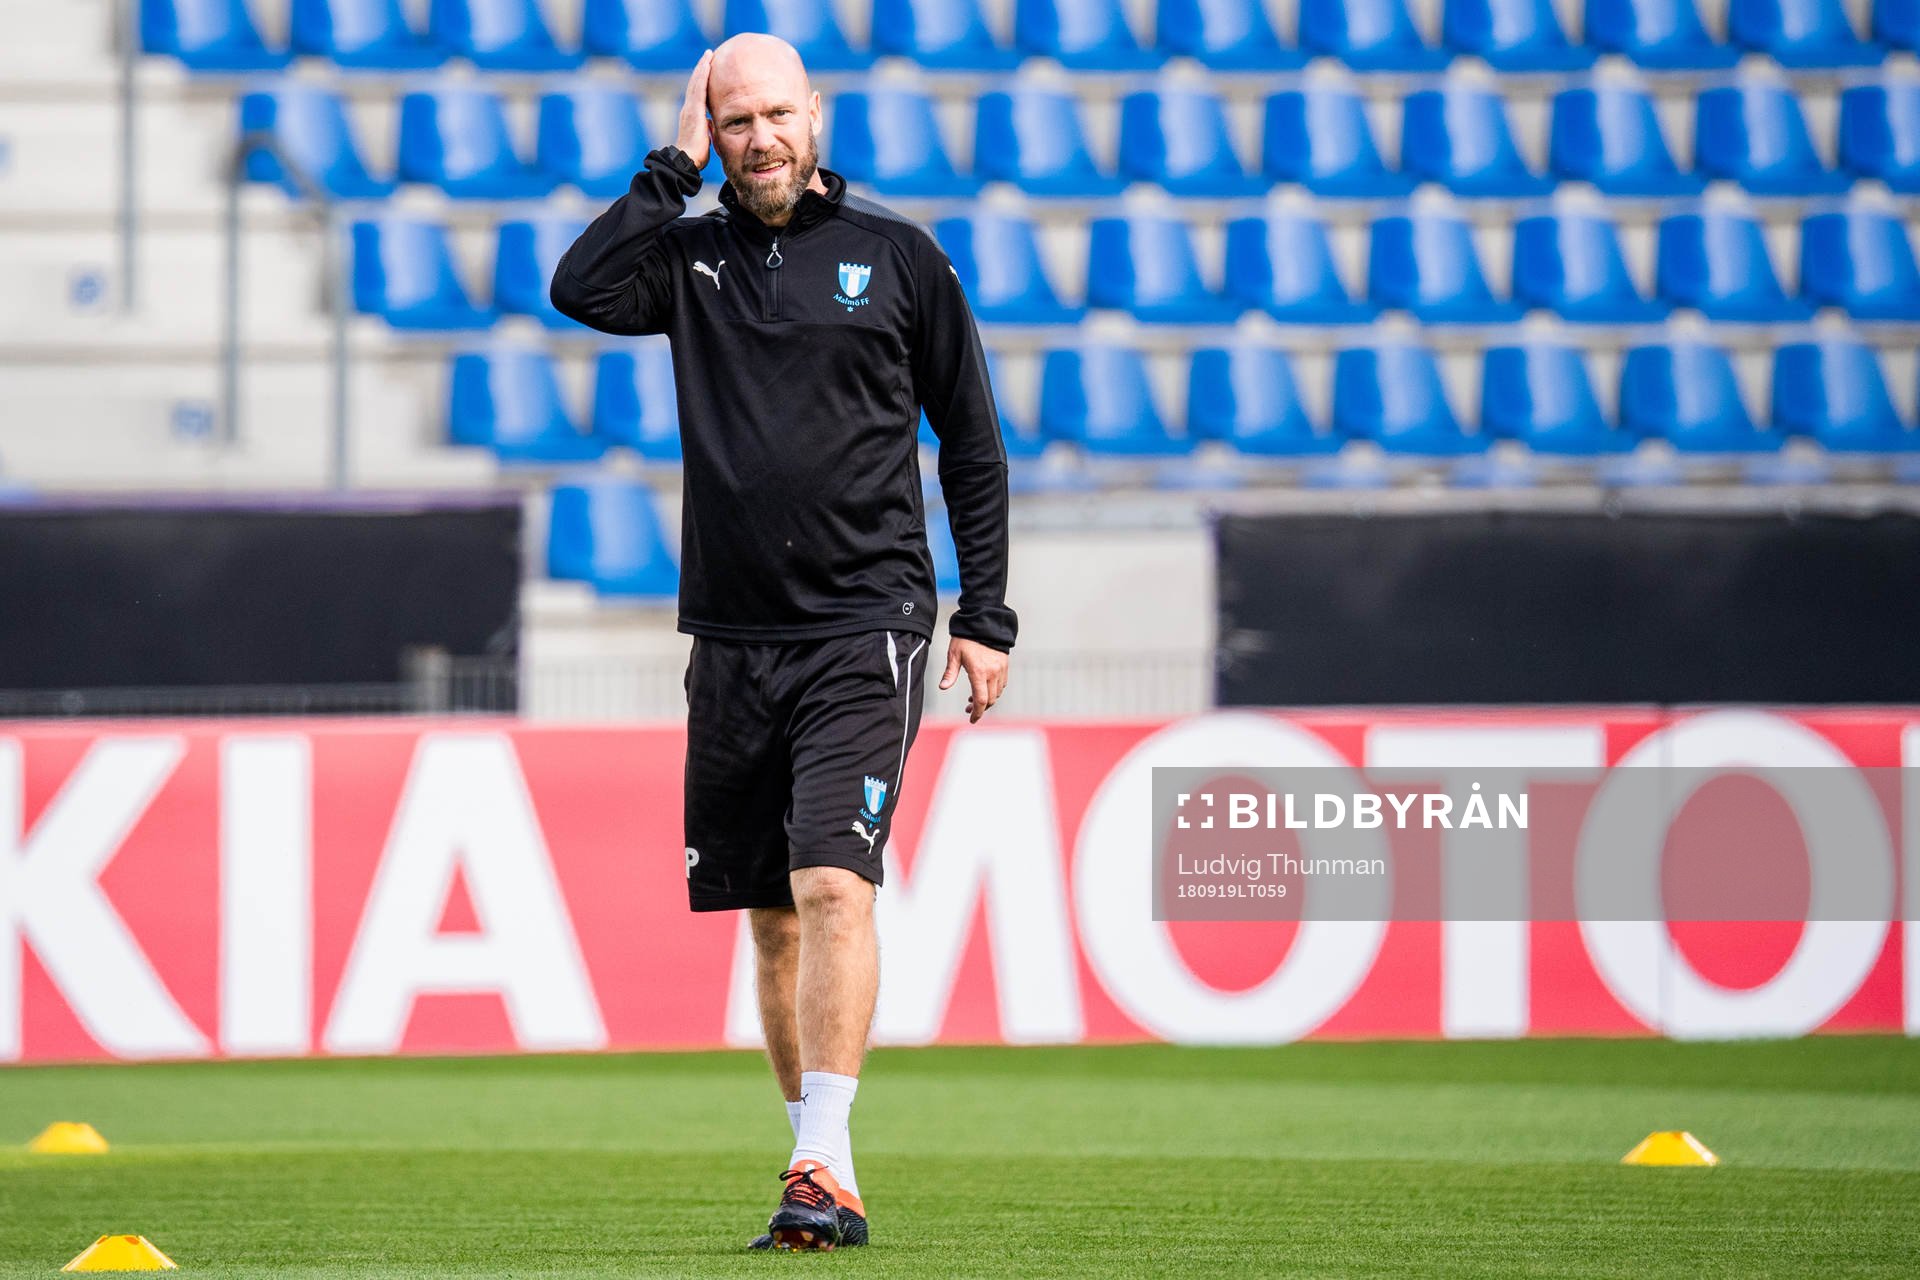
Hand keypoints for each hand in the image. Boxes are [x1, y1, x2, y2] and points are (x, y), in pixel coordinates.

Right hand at [676, 49, 714, 167]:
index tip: (707, 69)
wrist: (686, 160)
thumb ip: (706, 128)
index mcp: (691, 115)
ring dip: (702, 67)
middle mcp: (688, 109)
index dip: (702, 80)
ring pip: (696, 82)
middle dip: (701, 69)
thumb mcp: (704, 138)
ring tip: (708, 54)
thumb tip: (711, 123)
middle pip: (695, 83)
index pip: (697, 93)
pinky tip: (707, 64)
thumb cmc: (695, 155)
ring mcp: (690, 108)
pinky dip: (702, 75)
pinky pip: (699, 87)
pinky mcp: (694, 109)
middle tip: (708, 55)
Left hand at [939, 637, 1008, 723]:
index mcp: (978, 672)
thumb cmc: (966, 639)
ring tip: (974, 697)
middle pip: (990, 700)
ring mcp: (1000, 669)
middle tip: (968, 708)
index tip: (972, 719)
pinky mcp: (1005, 665)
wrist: (984, 623)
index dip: (977, 713)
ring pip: (997, 693)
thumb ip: (950, 673)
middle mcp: (992, 672)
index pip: (980, 700)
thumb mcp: (954, 655)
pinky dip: (994, 691)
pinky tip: (984, 687)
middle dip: (980, 708)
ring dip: (987, 700)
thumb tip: (942, 688)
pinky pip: (1002, 684)